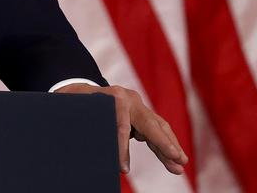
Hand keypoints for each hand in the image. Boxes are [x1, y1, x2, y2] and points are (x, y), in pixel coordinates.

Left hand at [56, 83, 187, 174]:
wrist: (79, 87)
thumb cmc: (75, 100)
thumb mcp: (75, 108)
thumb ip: (85, 124)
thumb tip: (92, 152)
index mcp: (113, 96)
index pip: (121, 125)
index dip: (122, 148)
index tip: (122, 168)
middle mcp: (130, 99)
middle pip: (150, 123)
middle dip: (164, 144)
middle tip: (178, 160)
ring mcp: (138, 106)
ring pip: (158, 128)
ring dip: (170, 147)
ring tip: (181, 165)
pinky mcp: (141, 115)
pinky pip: (155, 131)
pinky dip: (164, 146)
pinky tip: (174, 159)